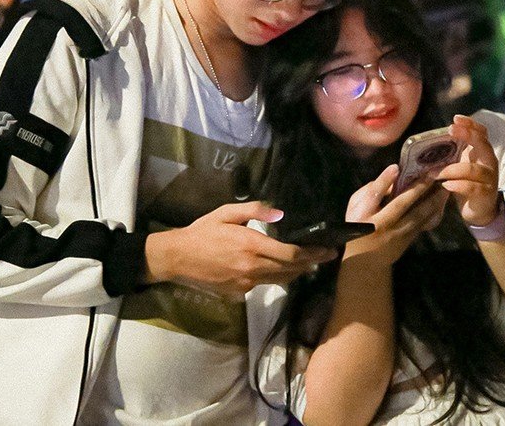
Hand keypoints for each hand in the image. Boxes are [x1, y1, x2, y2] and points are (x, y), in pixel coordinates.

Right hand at [144, 201, 337, 295]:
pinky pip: (264, 284)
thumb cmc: (202, 231)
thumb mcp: (226, 213)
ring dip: (296, 272)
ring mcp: (246, 283)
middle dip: (311, 263)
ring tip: (309, 262)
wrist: (177, 258)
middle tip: (326, 256)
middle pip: (291, 269)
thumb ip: (255, 210)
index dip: (312, 253)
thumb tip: (280, 214)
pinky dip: (276, 276)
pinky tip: (279, 268)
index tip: (327, 250)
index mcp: (250, 245)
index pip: (290, 254)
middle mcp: (252, 267)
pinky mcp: (239, 293)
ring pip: (280, 280)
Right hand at [345, 164, 447, 265]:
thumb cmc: (359, 225)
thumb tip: (391, 177)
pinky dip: (434, 213)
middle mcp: (381, 224)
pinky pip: (423, 225)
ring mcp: (396, 234)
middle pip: (401, 205)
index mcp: (364, 214)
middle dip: (418, 189)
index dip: (383, 181)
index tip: (396, 167)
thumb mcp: (355, 207)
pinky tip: (442, 202)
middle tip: (433, 173)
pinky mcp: (407, 240)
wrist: (366, 262)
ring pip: (417, 216)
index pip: (374, 195)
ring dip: (432, 201)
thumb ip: (370, 191)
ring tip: (444, 187)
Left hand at [438, 115, 499, 226]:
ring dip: (451, 169)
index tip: (455, 118)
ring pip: (472, 169)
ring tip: (434, 172)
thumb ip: (453, 154)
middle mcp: (489, 162)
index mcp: (483, 153)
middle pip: (483, 144)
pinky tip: (446, 186)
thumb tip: (429, 142)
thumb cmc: (467, 184)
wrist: (480, 211)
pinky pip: (472, 187)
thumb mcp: (461, 166)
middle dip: (467, 135)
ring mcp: (489, 178)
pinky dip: (457, 185)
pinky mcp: (485, 194)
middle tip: (450, 130)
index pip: (482, 133)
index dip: (471, 124)